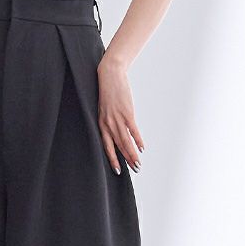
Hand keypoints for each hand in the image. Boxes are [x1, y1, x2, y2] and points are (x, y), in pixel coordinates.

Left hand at [97, 55, 144, 174]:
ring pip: (125, 141)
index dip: (112, 158)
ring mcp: (117, 118)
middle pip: (118, 146)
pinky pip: (133, 130)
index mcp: (102, 123)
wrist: (109, 75)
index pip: (106, 145)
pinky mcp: (127, 112)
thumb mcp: (105, 108)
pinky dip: (138, 140)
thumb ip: (109, 120)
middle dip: (126, 160)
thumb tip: (117, 130)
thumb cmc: (108, 91)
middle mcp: (108, 123)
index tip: (117, 170)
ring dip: (132, 154)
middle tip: (134, 170)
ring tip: (138, 165)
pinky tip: (142, 148)